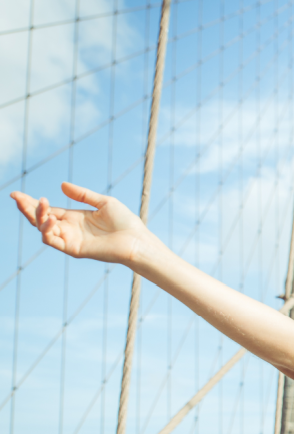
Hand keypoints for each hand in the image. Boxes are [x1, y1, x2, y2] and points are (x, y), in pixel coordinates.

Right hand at [11, 182, 151, 264]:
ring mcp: (70, 239)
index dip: (32, 202)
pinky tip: (49, 219)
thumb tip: (61, 185)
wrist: (137, 240)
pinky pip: (53, 241)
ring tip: (39, 204)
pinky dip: (47, 230)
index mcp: (74, 217)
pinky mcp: (74, 249)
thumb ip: (82, 194)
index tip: (16, 194)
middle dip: (27, 208)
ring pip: (43, 229)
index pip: (47, 210)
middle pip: (40, 219)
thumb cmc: (125, 222)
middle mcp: (69, 229)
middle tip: (16, 197)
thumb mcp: (103, 202)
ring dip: (37, 216)